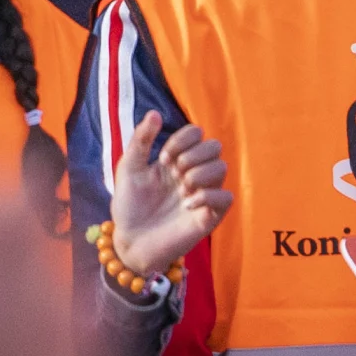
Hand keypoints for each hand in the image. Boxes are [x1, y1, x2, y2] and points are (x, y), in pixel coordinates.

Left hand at [107, 117, 232, 279]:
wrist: (130, 242)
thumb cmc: (128, 206)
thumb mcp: (129, 169)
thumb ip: (141, 140)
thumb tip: (155, 113)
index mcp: (175, 160)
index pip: (195, 133)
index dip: (183, 139)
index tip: (163, 158)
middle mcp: (192, 174)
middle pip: (214, 146)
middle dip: (194, 154)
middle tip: (174, 172)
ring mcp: (202, 194)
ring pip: (222, 167)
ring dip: (200, 173)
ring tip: (182, 189)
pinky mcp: (209, 216)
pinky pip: (226, 197)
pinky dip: (208, 196)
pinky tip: (188, 204)